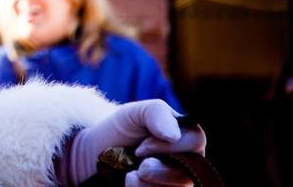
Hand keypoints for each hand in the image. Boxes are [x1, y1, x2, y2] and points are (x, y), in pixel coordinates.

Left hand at [59, 100, 205, 185]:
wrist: (97, 152)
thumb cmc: (122, 129)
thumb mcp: (136, 112)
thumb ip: (156, 112)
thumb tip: (173, 136)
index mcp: (186, 140)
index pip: (196, 141)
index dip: (169, 146)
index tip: (143, 146)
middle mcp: (187, 166)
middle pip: (187, 176)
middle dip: (158, 171)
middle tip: (139, 164)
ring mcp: (174, 184)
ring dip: (146, 185)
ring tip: (130, 175)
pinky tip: (128, 184)